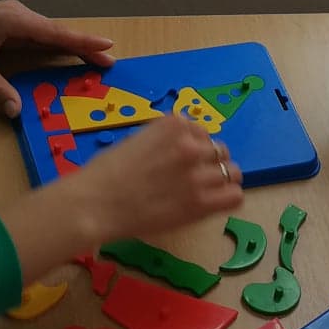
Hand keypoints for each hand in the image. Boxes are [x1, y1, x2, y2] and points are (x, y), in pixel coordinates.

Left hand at [0, 0, 112, 116]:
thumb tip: (18, 111)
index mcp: (14, 21)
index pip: (56, 33)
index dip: (83, 41)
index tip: (108, 46)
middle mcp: (19, 15)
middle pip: (58, 33)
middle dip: (84, 46)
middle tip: (110, 61)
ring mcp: (14, 17)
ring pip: (49, 33)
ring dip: (71, 45)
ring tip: (94, 58)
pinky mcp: (8, 23)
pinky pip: (38, 35)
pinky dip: (55, 45)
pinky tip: (65, 53)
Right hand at [70, 114, 243, 243]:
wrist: (94, 204)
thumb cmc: (103, 174)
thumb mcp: (135, 140)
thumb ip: (163, 139)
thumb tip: (181, 141)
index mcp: (173, 125)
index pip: (201, 131)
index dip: (194, 146)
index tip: (182, 159)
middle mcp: (191, 145)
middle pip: (219, 150)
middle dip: (209, 162)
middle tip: (192, 177)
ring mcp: (199, 174)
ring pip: (232, 172)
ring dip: (220, 180)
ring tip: (204, 192)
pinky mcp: (201, 202)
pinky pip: (235, 196)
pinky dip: (227, 198)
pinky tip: (213, 203)